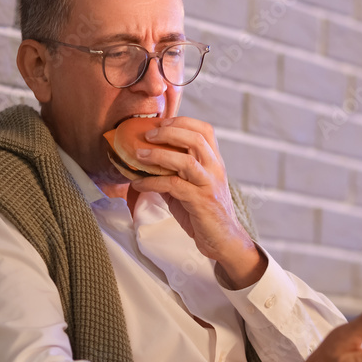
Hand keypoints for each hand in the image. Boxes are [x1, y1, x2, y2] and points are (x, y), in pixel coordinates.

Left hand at [129, 116, 264, 287]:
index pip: (204, 130)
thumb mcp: (189, 187)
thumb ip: (173, 173)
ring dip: (158, 155)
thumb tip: (144, 163)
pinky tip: (138, 183)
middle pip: (196, 138)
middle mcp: (215, 169)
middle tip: (147, 135)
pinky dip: (152, 182)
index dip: (181, 121)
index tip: (160, 123)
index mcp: (214, 161)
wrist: (223, 240)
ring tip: (138, 155)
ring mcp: (209, 184)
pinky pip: (173, 185)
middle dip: (169, 132)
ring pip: (186, 160)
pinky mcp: (201, 201)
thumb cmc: (204, 213)